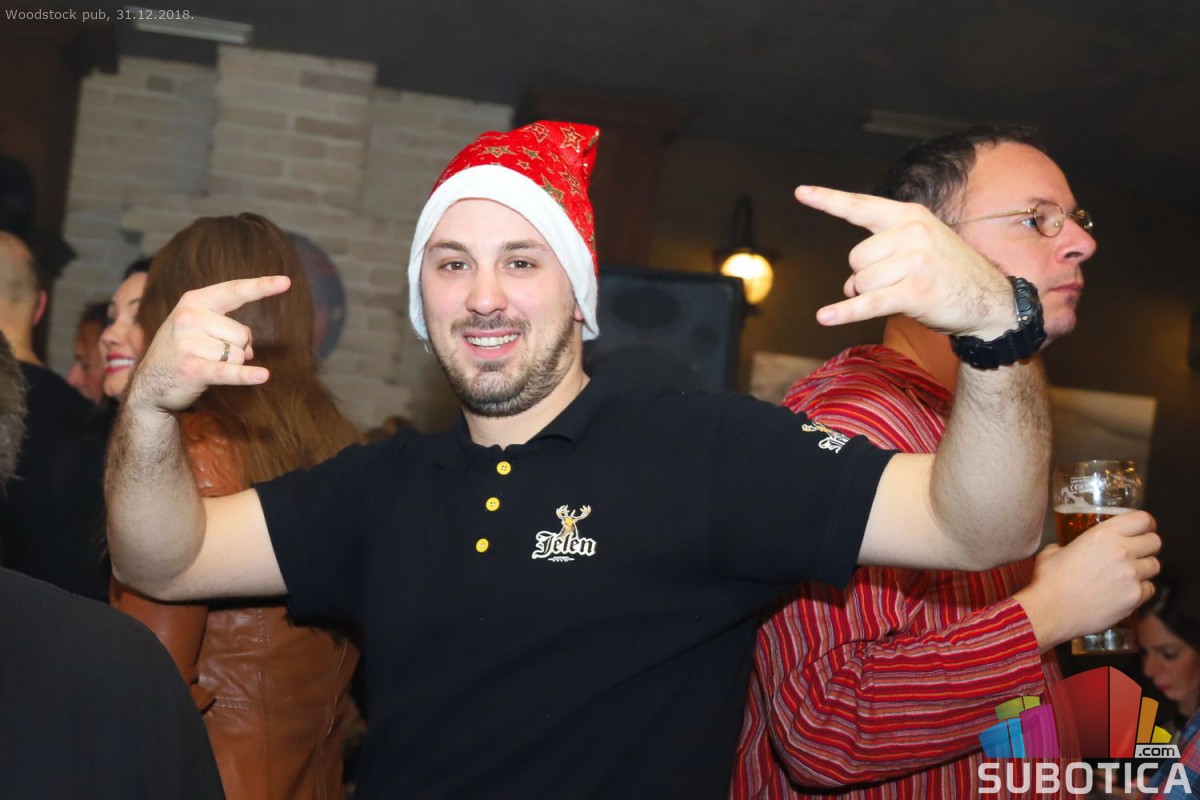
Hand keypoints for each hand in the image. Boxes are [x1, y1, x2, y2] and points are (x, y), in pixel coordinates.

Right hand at [126, 276, 290, 415]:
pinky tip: (262, 376)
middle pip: (243, 334)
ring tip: (205, 366)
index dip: (262, 286)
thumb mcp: (199, 329)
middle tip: (213, 355)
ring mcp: (187, 343)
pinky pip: (228, 371)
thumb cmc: (182, 351)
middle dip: (237, 348)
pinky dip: (246, 376)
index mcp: (194, 301)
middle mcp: (189, 317)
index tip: (286, 282)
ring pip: (238, 355)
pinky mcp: (191, 369)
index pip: (234, 291)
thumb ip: (228, 329)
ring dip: (230, 366)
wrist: (149, 384)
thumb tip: (249, 349)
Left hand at [794, 186, 1015, 339]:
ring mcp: (914, 262)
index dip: (828, 200)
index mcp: (910, 216)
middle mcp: (912, 233)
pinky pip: (868, 303)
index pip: (861, 206)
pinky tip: (825, 317)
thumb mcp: (920, 248)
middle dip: (867, 276)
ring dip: (871, 295)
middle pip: (855, 259)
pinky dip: (845, 312)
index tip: (801, 192)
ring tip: (904, 293)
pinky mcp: (914, 292)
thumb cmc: (949, 272)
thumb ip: (880, 255)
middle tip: (898, 281)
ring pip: (860, 283)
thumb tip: (850, 285)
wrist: (991, 300)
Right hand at [1013, 510, 1160, 650]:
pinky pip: (1149, 589)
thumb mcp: (1054, 551)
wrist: (1050, 611)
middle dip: (1147, 546)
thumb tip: (1069, 549)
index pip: (1143, 519)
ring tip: (1128, 575)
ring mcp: (1131, 575)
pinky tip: (1123, 592)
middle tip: (1137, 552)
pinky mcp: (1135, 597)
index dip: (1146, 524)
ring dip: (1144, 569)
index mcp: (1103, 534)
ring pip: (1155, 566)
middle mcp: (1122, 551)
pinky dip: (1140, 590)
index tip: (1144, 529)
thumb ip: (1070, 545)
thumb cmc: (1048, 580)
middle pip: (1155, 541)